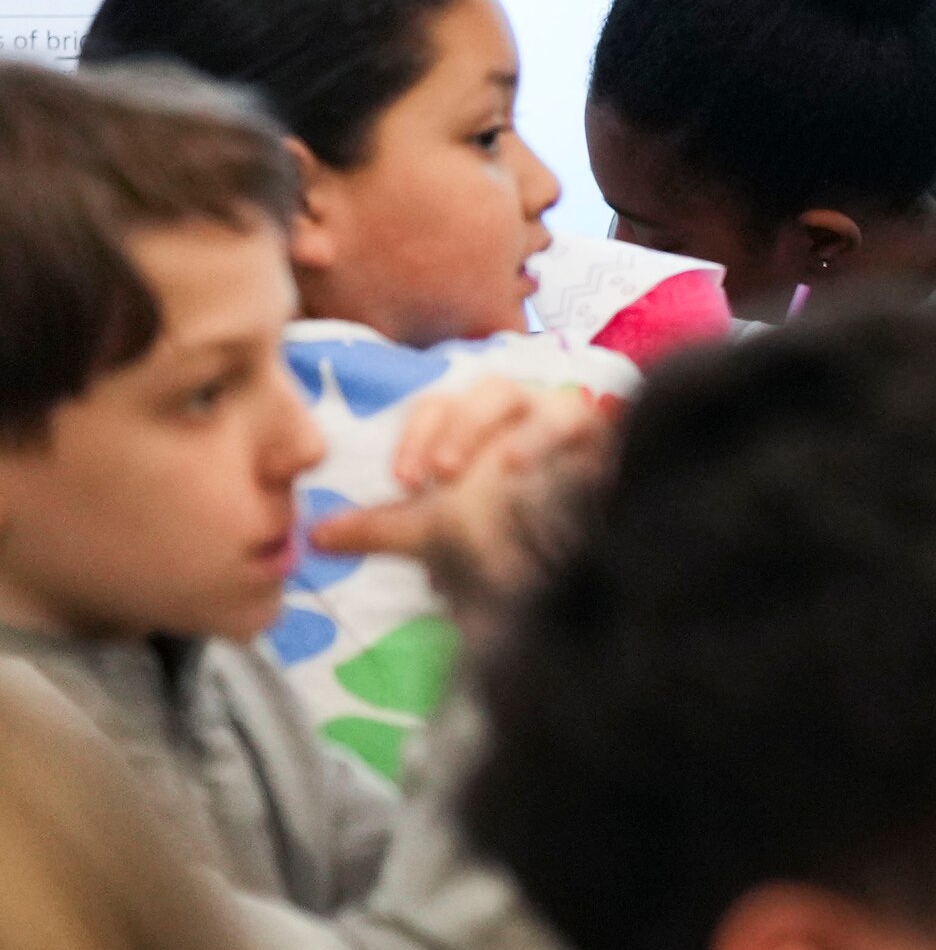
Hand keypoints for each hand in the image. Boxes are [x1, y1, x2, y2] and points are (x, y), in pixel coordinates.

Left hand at [309, 374, 611, 616]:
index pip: (439, 406)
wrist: (562, 557)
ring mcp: (568, 422)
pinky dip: (553, 443)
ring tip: (496, 472)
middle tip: (438, 475)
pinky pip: (584, 424)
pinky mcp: (605, 439)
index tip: (402, 481)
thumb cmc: (497, 534)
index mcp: (473, 423)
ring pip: (542, 401)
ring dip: (515, 434)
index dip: (418, 435)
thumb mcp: (432, 532)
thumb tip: (316, 538)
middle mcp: (522, 411)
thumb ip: (380, 529)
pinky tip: (533, 470)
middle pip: (491, 391)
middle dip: (461, 427)